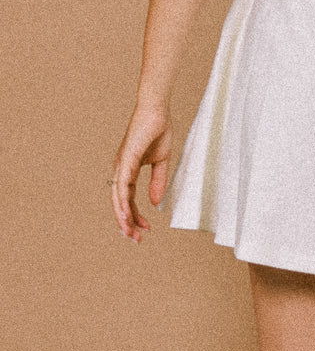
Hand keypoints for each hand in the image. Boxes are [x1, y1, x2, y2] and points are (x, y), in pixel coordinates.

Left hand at [110, 104, 172, 243]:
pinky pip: (122, 186)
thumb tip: (155, 202)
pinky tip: (127, 215)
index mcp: (128, 170)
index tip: (146, 229)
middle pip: (119, 203)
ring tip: (131, 234)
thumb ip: (158, 181)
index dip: (135, 215)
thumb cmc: (158, 130)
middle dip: (126, 223)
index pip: (128, 199)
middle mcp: (121, 169)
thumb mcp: (161, 161)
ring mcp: (121, 165)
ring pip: (117, 198)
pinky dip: (123, 202)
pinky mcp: (126, 160)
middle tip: (135, 240)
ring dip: (123, 217)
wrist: (157, 110)